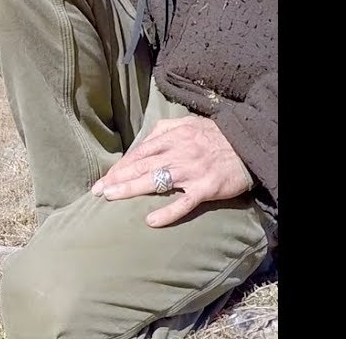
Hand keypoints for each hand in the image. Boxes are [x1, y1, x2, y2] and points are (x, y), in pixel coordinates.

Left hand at [91, 116, 252, 226]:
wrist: (247, 144)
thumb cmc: (214, 135)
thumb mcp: (186, 124)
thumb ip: (162, 131)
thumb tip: (142, 142)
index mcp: (170, 138)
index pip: (138, 154)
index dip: (119, 167)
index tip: (103, 179)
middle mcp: (177, 153)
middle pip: (140, 166)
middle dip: (116, 179)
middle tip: (98, 191)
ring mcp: (191, 171)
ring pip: (155, 181)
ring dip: (131, 189)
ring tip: (111, 198)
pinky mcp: (206, 188)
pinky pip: (184, 202)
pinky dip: (168, 212)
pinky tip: (151, 221)